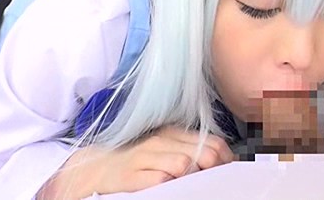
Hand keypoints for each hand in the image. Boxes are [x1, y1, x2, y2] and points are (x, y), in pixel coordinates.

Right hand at [38, 126, 233, 198]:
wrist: (94, 169)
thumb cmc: (134, 162)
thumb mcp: (164, 149)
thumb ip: (191, 151)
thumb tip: (224, 161)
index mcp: (173, 132)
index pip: (214, 142)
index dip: (227, 160)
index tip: (229, 173)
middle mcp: (161, 141)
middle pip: (205, 154)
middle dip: (215, 171)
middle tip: (215, 184)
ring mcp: (145, 157)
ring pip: (186, 164)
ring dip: (194, 179)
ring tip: (193, 188)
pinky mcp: (132, 175)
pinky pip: (161, 180)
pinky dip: (171, 187)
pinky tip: (172, 190)